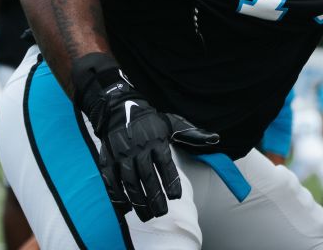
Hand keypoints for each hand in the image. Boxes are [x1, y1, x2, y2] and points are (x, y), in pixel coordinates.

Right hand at [73, 53, 217, 221]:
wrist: (118, 108)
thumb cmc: (150, 120)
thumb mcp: (172, 123)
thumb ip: (192, 134)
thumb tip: (215, 139)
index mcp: (156, 140)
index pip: (165, 164)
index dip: (171, 181)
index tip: (176, 197)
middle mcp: (138, 148)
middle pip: (147, 176)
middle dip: (155, 197)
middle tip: (162, 213)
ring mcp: (121, 154)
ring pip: (129, 181)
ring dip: (138, 200)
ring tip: (147, 215)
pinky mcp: (108, 159)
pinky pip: (111, 180)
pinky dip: (117, 194)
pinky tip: (125, 207)